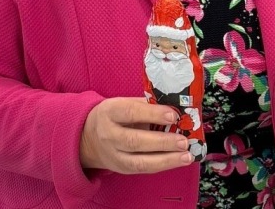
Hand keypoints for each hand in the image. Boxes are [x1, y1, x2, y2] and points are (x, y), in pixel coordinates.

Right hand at [79, 97, 193, 173]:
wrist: (88, 137)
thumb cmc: (116, 116)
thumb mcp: (125, 103)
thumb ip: (148, 105)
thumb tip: (177, 108)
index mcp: (110, 112)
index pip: (131, 112)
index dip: (152, 114)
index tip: (173, 115)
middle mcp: (108, 135)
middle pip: (134, 141)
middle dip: (162, 142)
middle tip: (183, 141)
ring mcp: (113, 155)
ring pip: (138, 161)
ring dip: (166, 160)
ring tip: (186, 156)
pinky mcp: (120, 168)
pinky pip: (142, 169)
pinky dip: (162, 165)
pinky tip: (178, 160)